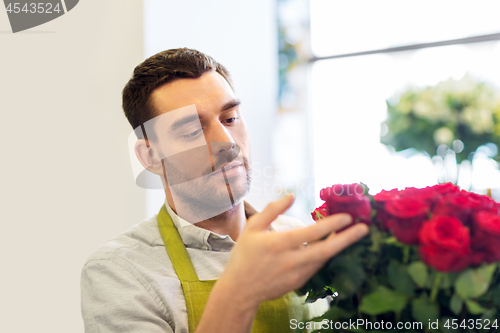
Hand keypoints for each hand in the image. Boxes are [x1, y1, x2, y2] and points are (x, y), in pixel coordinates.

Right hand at [216, 193, 368, 308]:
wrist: (240, 290)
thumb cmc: (245, 255)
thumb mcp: (253, 227)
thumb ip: (273, 210)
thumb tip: (291, 195)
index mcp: (279, 244)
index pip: (311, 233)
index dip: (331, 225)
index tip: (347, 217)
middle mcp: (291, 261)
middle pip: (326, 250)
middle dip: (347, 239)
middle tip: (364, 229)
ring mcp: (297, 274)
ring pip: (324, 258)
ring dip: (337, 245)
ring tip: (349, 233)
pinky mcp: (299, 282)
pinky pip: (316, 265)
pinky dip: (324, 254)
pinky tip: (329, 245)